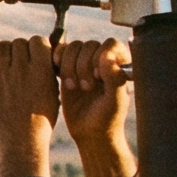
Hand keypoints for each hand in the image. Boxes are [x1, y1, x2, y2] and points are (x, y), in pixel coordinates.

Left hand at [0, 34, 58, 176]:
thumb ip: (47, 72)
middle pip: (19, 42)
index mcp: (42, 71)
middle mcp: (22, 70)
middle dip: (21, 49)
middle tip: (21, 61)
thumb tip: (43, 57)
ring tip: (9, 63)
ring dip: (6, 51)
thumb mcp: (53, 93)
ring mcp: (3, 76)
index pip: (37, 40)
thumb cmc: (41, 121)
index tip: (36, 54)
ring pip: (2, 47)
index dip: (37, 45)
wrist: (21, 141)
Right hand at [56, 36, 135, 176]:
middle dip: (83, 66)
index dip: (100, 57)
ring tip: (73, 87)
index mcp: (120, 64)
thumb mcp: (115, 101)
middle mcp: (103, 60)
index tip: (99, 77)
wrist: (89, 131)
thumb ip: (114, 78)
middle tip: (86, 88)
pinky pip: (59, 54)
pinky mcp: (67, 69)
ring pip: (73, 48)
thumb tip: (107, 55)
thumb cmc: (107, 118)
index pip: (109, 45)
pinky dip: (57, 61)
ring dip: (70, 67)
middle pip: (88, 45)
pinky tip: (60, 77)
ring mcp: (84, 63)